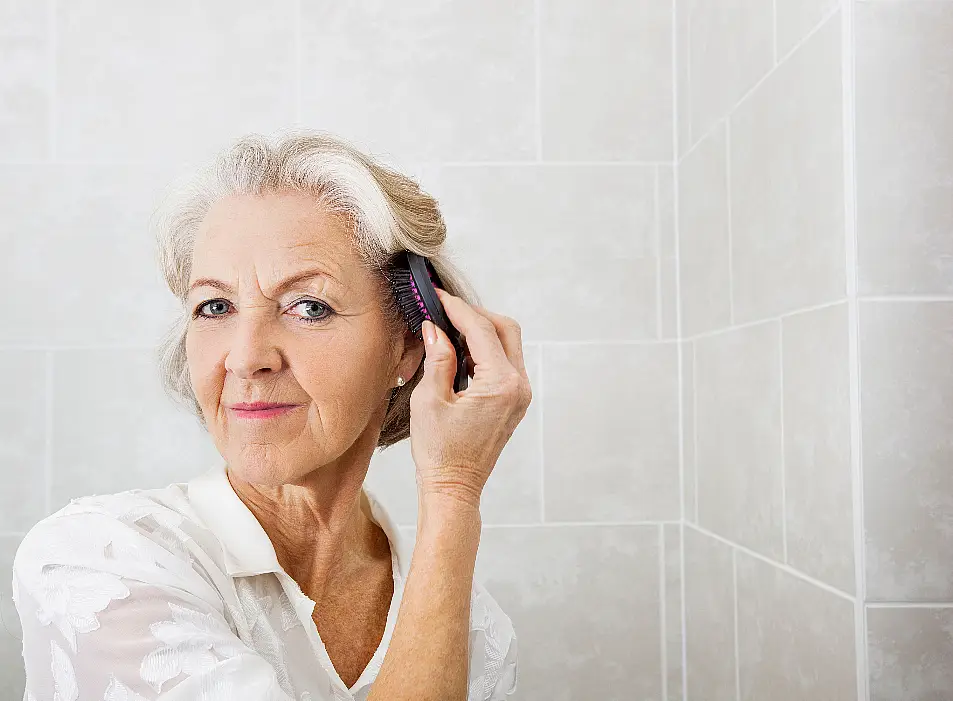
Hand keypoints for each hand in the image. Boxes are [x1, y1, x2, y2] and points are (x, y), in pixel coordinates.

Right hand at [409, 288, 532, 510]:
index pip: (481, 330)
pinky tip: (460, 352)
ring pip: (508, 344)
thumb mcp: (429, 400)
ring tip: (448, 330)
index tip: (436, 295)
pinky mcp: (515, 401)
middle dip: (475, 315)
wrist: (454, 488)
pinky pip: (506, 363)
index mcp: (501, 384)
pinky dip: (486, 350)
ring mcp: (520, 394)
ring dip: (481, 332)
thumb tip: (435, 327)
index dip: (456, 308)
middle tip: (444, 310)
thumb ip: (437, 357)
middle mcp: (519, 386)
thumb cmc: (439, 452)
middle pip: (505, 329)